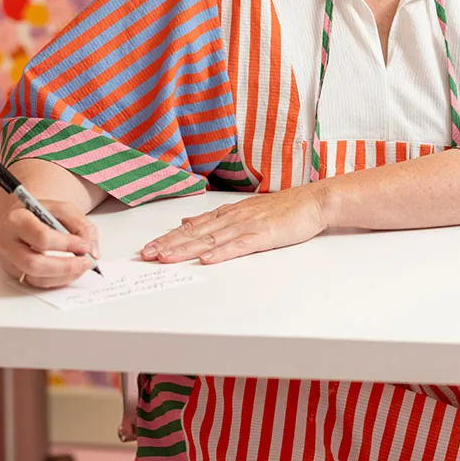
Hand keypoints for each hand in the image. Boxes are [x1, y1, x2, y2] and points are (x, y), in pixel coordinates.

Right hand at [0, 199, 99, 288]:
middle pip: (33, 263)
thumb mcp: (65, 209)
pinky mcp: (15, 272)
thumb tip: (93, 251)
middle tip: (86, 262)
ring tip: (82, 266)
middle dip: (65, 266)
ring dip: (63, 276)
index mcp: (16, 219)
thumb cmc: (44, 212)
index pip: (41, 237)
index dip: (66, 244)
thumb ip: (82, 227)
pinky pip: (36, 283)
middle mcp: (6, 242)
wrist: (27, 217)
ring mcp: (8, 260)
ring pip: (35, 277)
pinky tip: (71, 271)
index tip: (85, 246)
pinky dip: (58, 280)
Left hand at [140, 183, 329, 264]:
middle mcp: (233, 217)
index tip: (148, 247)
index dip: (168, 237)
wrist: (313, 201)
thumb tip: (187, 221)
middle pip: (195, 233)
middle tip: (146, 255)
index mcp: (228, 213)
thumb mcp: (244, 210)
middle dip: (169, 244)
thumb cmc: (284, 208)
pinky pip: (239, 245)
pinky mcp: (264, 235)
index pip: (192, 227)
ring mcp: (248, 225)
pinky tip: (207, 259)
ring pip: (211, 239)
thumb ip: (216, 218)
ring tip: (166, 258)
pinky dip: (222, 253)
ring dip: (186, 249)